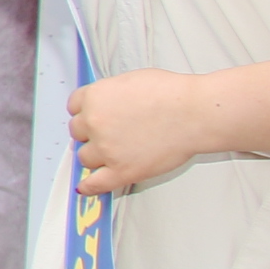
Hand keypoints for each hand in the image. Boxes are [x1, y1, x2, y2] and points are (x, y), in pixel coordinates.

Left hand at [69, 69, 212, 192]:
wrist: (195, 113)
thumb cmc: (172, 94)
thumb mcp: (130, 81)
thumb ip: (110, 94)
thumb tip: (107, 104)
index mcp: (95, 97)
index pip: (74, 107)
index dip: (84, 113)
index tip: (89, 118)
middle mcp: (94, 122)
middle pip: (78, 133)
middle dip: (91, 134)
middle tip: (109, 135)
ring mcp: (106, 148)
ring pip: (86, 158)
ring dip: (96, 157)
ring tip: (116, 152)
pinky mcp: (121, 170)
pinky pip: (95, 184)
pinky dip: (89, 187)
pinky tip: (86, 187)